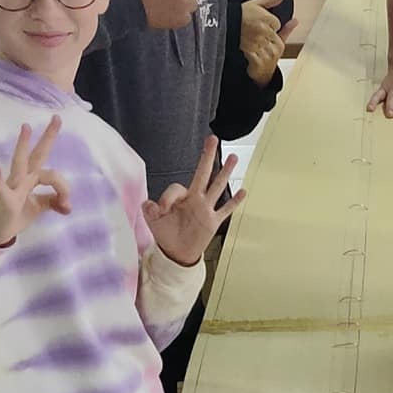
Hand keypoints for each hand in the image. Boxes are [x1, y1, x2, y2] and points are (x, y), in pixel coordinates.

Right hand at [0, 118, 70, 247]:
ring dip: (22, 145)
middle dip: (48, 137)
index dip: (63, 189)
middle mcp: (23, 178)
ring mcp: (13, 187)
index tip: (66, 205)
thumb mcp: (38, 207)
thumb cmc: (16, 213)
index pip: (53, 175)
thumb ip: (52, 202)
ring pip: (20, 163)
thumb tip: (69, 207)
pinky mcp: (5, 201)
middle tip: (57, 118)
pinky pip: (2, 188)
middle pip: (37, 154)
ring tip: (26, 127)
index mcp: (32, 178)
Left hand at [145, 137, 242, 266]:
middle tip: (212, 139)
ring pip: (217, 186)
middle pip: (203, 173)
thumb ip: (149, 210)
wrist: (177, 254)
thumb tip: (151, 204)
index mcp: (180, 198)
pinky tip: (243, 191)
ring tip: (233, 157)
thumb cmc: (167, 235)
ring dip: (225, 172)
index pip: (177, 188)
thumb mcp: (153, 221)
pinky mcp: (213, 221)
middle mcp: (195, 199)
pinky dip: (234, 202)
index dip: (168, 197)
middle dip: (207, 156)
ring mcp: (206, 209)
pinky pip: (225, 209)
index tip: (162, 209)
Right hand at [239, 0, 285, 61]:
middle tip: (255, 26)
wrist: (226, 22)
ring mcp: (258, 39)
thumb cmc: (242, 12)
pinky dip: (256, 45)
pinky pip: (260, 48)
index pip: (277, 24)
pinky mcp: (252, 47)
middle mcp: (263, 29)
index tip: (261, 20)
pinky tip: (249, 38)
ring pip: (267, 42)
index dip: (270, 22)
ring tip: (252, 32)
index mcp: (266, 17)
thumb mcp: (257, 3)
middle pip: (273, 33)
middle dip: (267, 31)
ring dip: (262, 39)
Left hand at [244, 12, 296, 87]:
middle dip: (252, 29)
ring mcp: (266, 58)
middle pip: (261, 34)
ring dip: (246, 37)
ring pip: (254, 42)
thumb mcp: (279, 44)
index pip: (269, 29)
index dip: (260, 23)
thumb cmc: (270, 57)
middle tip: (245, 25)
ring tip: (242, 33)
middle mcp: (274, 51)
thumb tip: (295, 20)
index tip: (253, 20)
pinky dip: (244, 47)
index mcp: (279, 44)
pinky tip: (241, 44)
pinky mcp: (258, 63)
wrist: (264, 75)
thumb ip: (286, 31)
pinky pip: (249, 51)